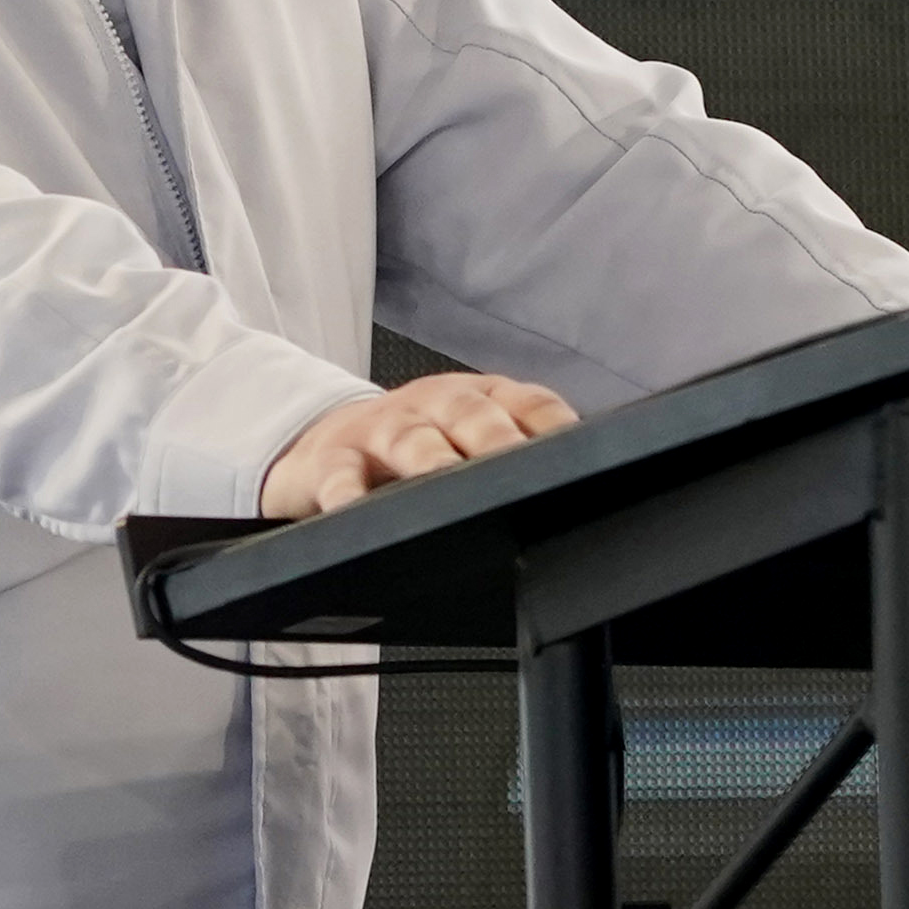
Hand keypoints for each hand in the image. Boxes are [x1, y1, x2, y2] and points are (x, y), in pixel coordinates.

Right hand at [260, 371, 579, 517]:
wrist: (323, 446)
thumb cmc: (415, 451)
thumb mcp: (467, 446)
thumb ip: (514, 465)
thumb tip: (585, 499)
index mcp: (482, 400)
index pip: (530, 402)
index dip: (555, 426)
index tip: (579, 453)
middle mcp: (436, 403)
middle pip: (472, 413)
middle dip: (497, 440)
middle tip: (516, 470)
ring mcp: (383, 428)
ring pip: (410, 438)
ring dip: (429, 459)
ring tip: (443, 481)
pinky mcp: (331, 460)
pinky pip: (338, 475)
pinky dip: (345, 493)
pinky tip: (353, 509)